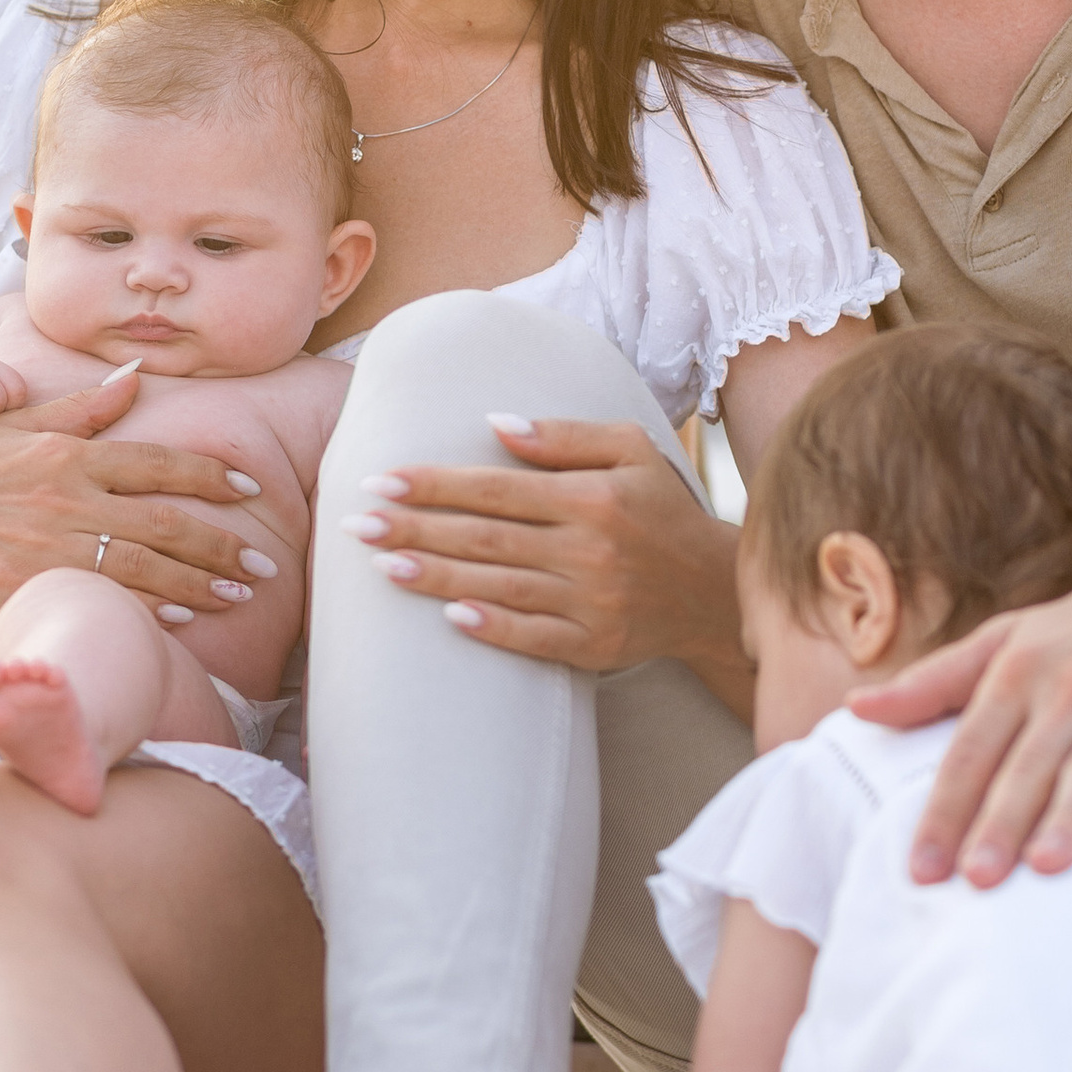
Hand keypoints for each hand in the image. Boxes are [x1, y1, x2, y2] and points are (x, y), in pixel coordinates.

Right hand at [0, 365, 274, 618]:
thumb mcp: (7, 422)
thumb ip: (76, 407)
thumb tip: (134, 376)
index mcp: (66, 450)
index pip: (158, 462)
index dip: (210, 478)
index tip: (248, 490)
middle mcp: (67, 495)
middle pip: (167, 521)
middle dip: (223, 542)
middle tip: (263, 562)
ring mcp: (50, 542)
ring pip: (146, 565)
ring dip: (200, 582)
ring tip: (239, 593)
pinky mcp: (30, 583)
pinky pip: (104, 598)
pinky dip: (149, 608)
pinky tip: (182, 619)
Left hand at [356, 417, 741, 674]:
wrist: (716, 590)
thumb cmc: (665, 510)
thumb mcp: (631, 450)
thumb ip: (563, 437)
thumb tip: (494, 426)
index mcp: (591, 497)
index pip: (495, 487)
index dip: (434, 484)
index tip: (380, 480)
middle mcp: (589, 548)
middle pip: (485, 537)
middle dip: (415, 529)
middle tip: (356, 525)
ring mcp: (591, 601)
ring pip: (499, 586)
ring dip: (437, 578)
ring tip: (382, 567)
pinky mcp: (595, 645)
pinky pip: (535, 638)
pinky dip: (493, 628)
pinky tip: (450, 619)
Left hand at [855, 524, 1071, 884]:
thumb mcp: (1009, 637)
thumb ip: (934, 680)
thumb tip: (856, 708)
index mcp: (1021, 669)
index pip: (972, 749)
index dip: (944, 809)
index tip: (920, 868)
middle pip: (1028, 765)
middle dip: (998, 823)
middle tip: (972, 881)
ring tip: (1047, 866)